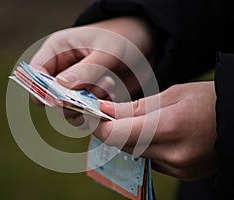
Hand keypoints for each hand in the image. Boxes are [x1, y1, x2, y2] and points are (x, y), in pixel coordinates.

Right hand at [30, 16, 153, 100]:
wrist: (148, 44)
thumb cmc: (124, 37)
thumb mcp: (107, 50)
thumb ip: (85, 70)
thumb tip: (60, 88)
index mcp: (58, 50)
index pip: (36, 72)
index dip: (41, 88)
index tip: (57, 100)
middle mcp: (64, 70)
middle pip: (51, 96)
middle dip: (70, 100)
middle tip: (90, 93)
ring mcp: (78, 86)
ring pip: (70, 108)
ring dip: (89, 104)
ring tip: (108, 83)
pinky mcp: (92, 98)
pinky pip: (89, 112)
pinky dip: (101, 108)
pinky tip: (114, 90)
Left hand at [93, 82, 216, 180]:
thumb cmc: (208, 100)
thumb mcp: (171, 95)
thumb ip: (134, 107)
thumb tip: (102, 112)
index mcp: (170, 128)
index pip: (116, 134)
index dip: (97, 125)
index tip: (89, 114)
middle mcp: (173, 155)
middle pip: (123, 145)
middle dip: (111, 130)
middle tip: (108, 114)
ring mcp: (178, 168)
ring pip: (135, 154)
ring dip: (128, 138)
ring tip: (134, 121)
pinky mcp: (182, 173)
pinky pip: (150, 160)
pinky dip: (144, 147)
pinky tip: (152, 134)